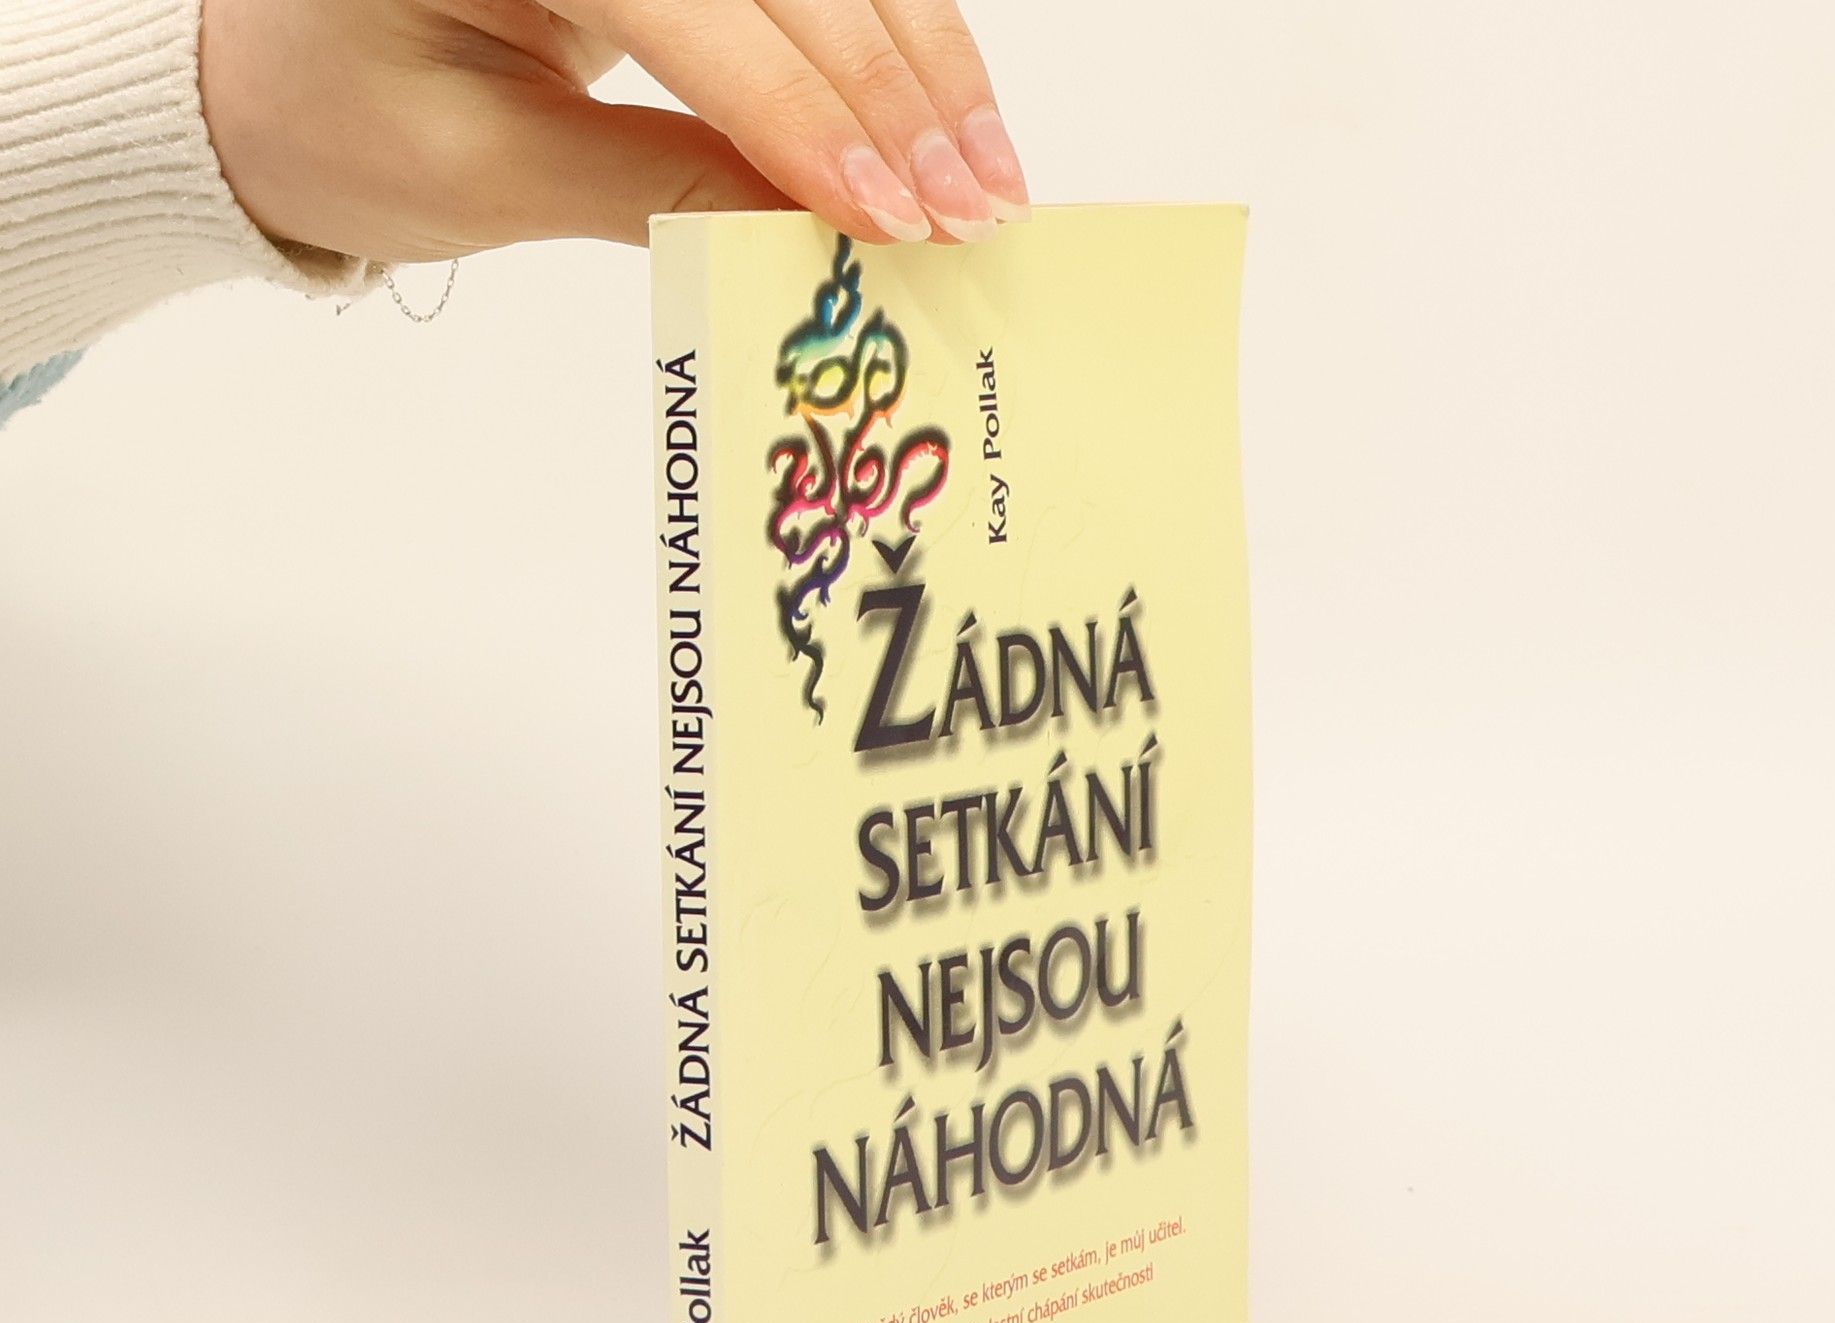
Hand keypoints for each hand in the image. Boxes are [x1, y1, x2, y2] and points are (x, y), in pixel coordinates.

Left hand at [199, 0, 1030, 262]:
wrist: (284, 68)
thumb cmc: (348, 122)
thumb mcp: (485, 173)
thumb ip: (653, 187)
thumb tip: (817, 224)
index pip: (692, 6)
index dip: (804, 114)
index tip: (894, 213)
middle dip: (893, 86)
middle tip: (975, 206)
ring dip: (918, 58)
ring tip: (985, 173)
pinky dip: (887, 35)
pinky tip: (943, 109)